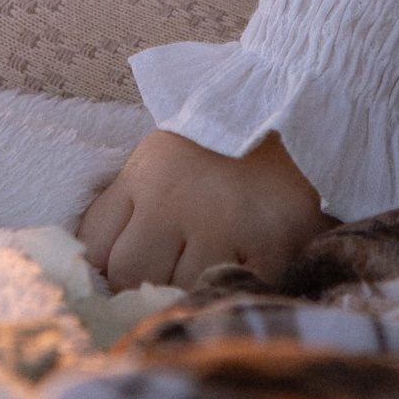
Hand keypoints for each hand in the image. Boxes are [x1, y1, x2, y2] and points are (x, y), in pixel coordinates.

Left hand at [78, 126, 324, 291]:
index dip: (104, 271)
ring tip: (216, 266)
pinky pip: (238, 291)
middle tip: (174, 276)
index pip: (94, 246)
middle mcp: (176, 198)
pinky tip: (249, 271)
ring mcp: (225, 222)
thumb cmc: (227, 142)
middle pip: (130, 276)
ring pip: (182, 292)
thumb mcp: (162, 159)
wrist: (304, 106)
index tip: (124, 279)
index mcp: (146, 174)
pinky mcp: (273, 243)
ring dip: (194, 289)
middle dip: (146, 285)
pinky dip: (239, 290)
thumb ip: (130, 208)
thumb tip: (98, 276)